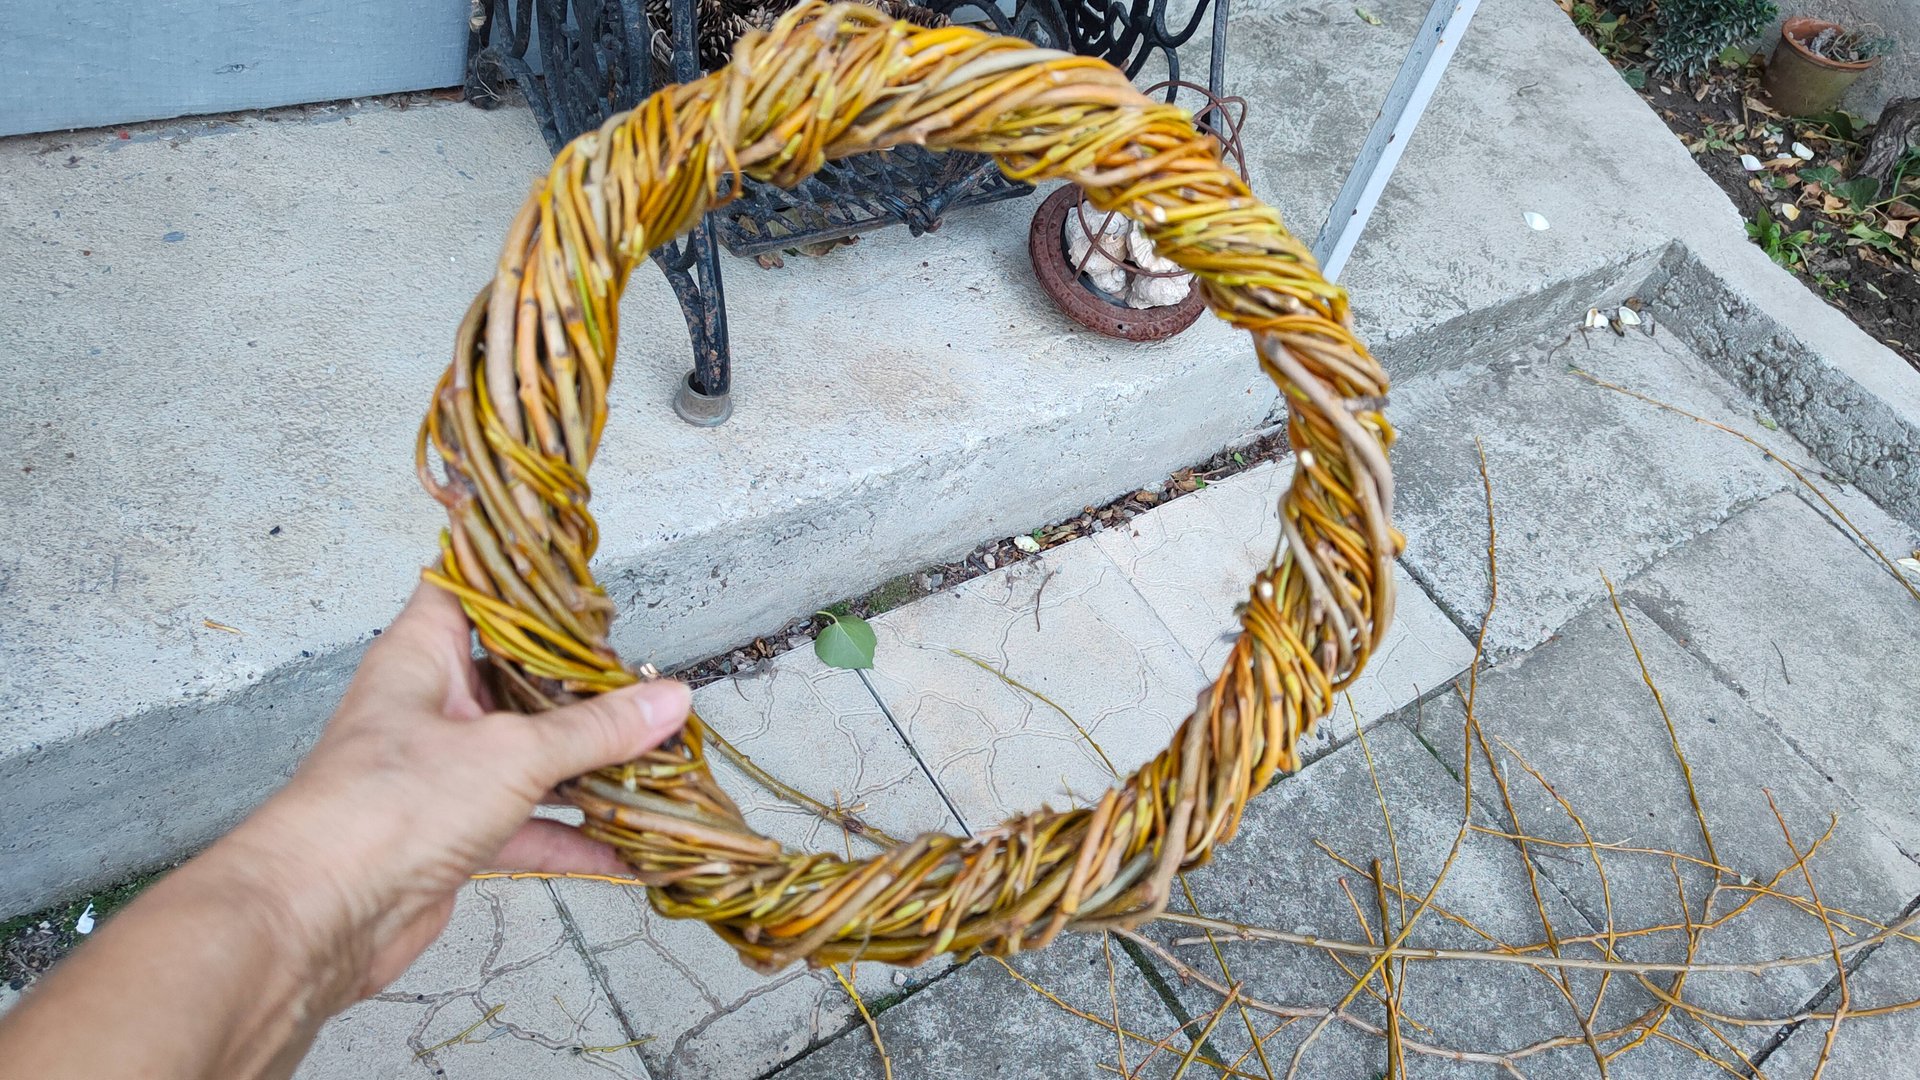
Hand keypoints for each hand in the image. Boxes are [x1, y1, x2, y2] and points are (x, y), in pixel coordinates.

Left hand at [214, 581, 688, 1010]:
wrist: (321, 916)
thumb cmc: (391, 804)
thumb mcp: (512, 753)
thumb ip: (595, 730)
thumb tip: (668, 700)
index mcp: (423, 657)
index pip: (466, 587)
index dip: (516, 572)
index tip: (579, 571)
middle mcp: (429, 707)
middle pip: (515, 678)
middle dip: (580, 684)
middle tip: (647, 678)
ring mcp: (440, 774)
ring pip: (526, 756)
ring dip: (585, 765)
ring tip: (655, 761)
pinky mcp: (450, 836)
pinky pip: (523, 826)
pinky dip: (570, 837)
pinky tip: (624, 849)